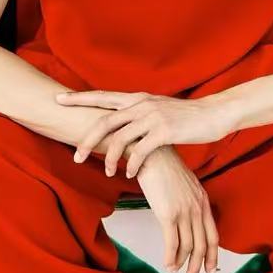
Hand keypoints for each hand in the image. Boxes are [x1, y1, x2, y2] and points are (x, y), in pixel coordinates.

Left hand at [55, 88, 228, 177]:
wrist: (213, 114)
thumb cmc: (184, 117)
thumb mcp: (157, 110)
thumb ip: (138, 115)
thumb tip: (121, 126)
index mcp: (136, 98)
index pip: (101, 97)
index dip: (79, 98)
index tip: (59, 100)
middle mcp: (141, 104)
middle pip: (104, 121)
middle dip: (87, 140)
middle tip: (75, 157)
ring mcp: (152, 116)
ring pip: (120, 139)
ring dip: (110, 158)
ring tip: (108, 173)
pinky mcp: (164, 131)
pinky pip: (140, 151)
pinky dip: (132, 164)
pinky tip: (129, 175)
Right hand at [135, 148, 219, 272]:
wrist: (151, 153)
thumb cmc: (163, 166)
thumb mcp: (183, 183)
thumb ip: (187, 201)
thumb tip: (183, 217)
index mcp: (203, 201)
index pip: (213, 234)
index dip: (213, 255)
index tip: (211, 268)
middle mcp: (197, 208)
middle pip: (203, 245)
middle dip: (199, 266)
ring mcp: (184, 212)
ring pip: (188, 247)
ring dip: (183, 264)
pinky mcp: (168, 214)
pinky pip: (172, 243)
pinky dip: (170, 257)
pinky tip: (167, 264)